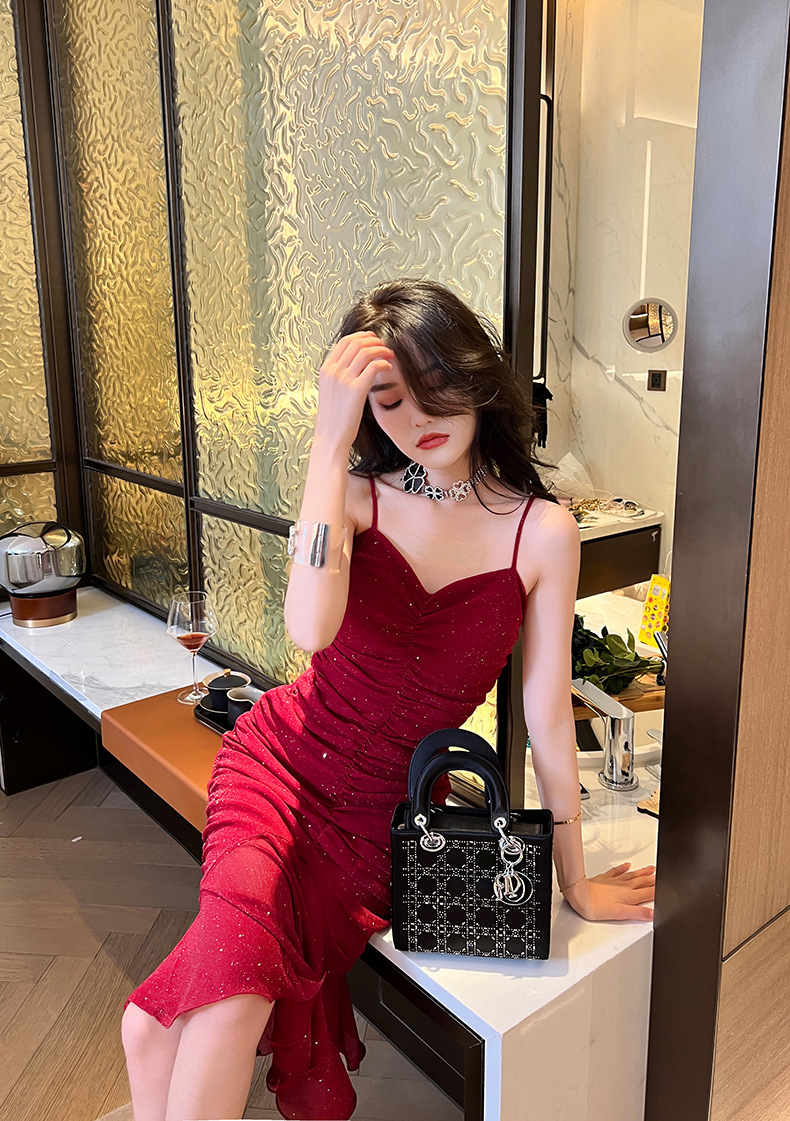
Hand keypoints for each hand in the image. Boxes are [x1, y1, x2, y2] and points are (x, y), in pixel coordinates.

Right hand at [315, 331, 393, 451]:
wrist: (331, 437)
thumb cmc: (334, 417)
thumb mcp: (331, 390)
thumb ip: (340, 374)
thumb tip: (358, 362)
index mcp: (326, 369)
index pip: (345, 341)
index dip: (362, 336)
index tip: (373, 339)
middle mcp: (333, 371)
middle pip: (357, 343)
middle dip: (374, 341)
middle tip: (385, 347)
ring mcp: (343, 379)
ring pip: (366, 352)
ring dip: (382, 350)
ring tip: (390, 356)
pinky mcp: (356, 390)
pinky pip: (374, 367)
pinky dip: (384, 363)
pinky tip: (388, 367)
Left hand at [563, 862, 654, 921]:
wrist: (579, 894)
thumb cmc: (596, 905)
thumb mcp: (620, 914)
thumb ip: (637, 913)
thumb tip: (652, 914)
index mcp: (629, 896)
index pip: (648, 893)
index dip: (658, 890)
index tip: (667, 887)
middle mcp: (624, 887)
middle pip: (642, 882)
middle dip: (653, 879)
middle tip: (663, 874)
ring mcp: (614, 881)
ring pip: (633, 875)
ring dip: (643, 872)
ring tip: (651, 869)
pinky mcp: (605, 879)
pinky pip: (617, 871)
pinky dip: (624, 868)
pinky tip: (627, 865)